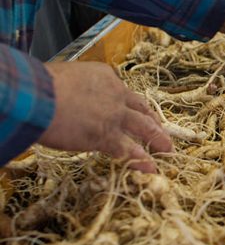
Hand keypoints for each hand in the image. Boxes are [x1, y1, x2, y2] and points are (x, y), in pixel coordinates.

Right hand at [40, 62, 172, 172]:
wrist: (37, 96)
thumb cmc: (39, 85)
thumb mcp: (61, 76)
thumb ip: (71, 87)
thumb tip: (63, 95)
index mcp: (103, 75)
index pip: (122, 90)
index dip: (128, 102)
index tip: (133, 110)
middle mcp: (115, 93)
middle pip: (141, 108)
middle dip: (154, 120)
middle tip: (162, 129)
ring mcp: (114, 115)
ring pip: (145, 127)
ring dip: (158, 139)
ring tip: (168, 150)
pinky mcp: (106, 136)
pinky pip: (129, 151)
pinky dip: (141, 161)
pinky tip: (150, 168)